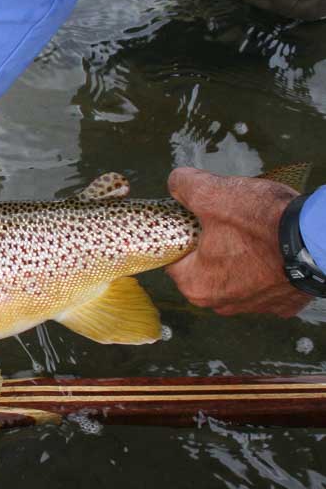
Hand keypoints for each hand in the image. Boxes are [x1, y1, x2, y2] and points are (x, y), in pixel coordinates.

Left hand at [165, 167, 311, 317]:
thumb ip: (184, 186)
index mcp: (196, 285)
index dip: (184, 235)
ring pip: (236, 276)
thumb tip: (176, 182)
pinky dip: (269, 267)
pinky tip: (274, 248)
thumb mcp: (212, 193)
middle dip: (213, 245)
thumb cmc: (261, 221)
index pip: (176, 258)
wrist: (318, 238)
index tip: (196, 221)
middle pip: (205, 268)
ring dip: (242, 257)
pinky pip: (267, 282)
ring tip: (254, 232)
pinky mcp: (283, 303)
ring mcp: (255, 306)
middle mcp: (222, 304)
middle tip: (228, 222)